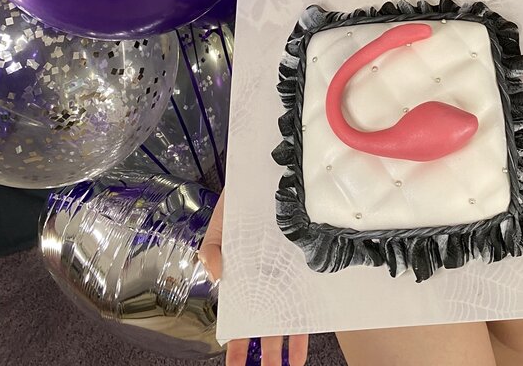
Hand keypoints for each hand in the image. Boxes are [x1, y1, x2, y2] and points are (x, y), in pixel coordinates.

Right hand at [198, 188, 309, 365]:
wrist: (264, 175)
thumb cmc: (238, 202)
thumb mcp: (219, 224)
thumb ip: (211, 249)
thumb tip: (217, 275)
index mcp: (243, 277)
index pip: (241, 316)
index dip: (238, 342)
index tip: (236, 364)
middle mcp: (266, 280)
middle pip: (265, 323)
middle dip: (265, 352)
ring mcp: (286, 273)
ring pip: (288, 314)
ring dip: (288, 343)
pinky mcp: (303, 262)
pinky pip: (308, 292)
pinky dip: (310, 314)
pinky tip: (311, 335)